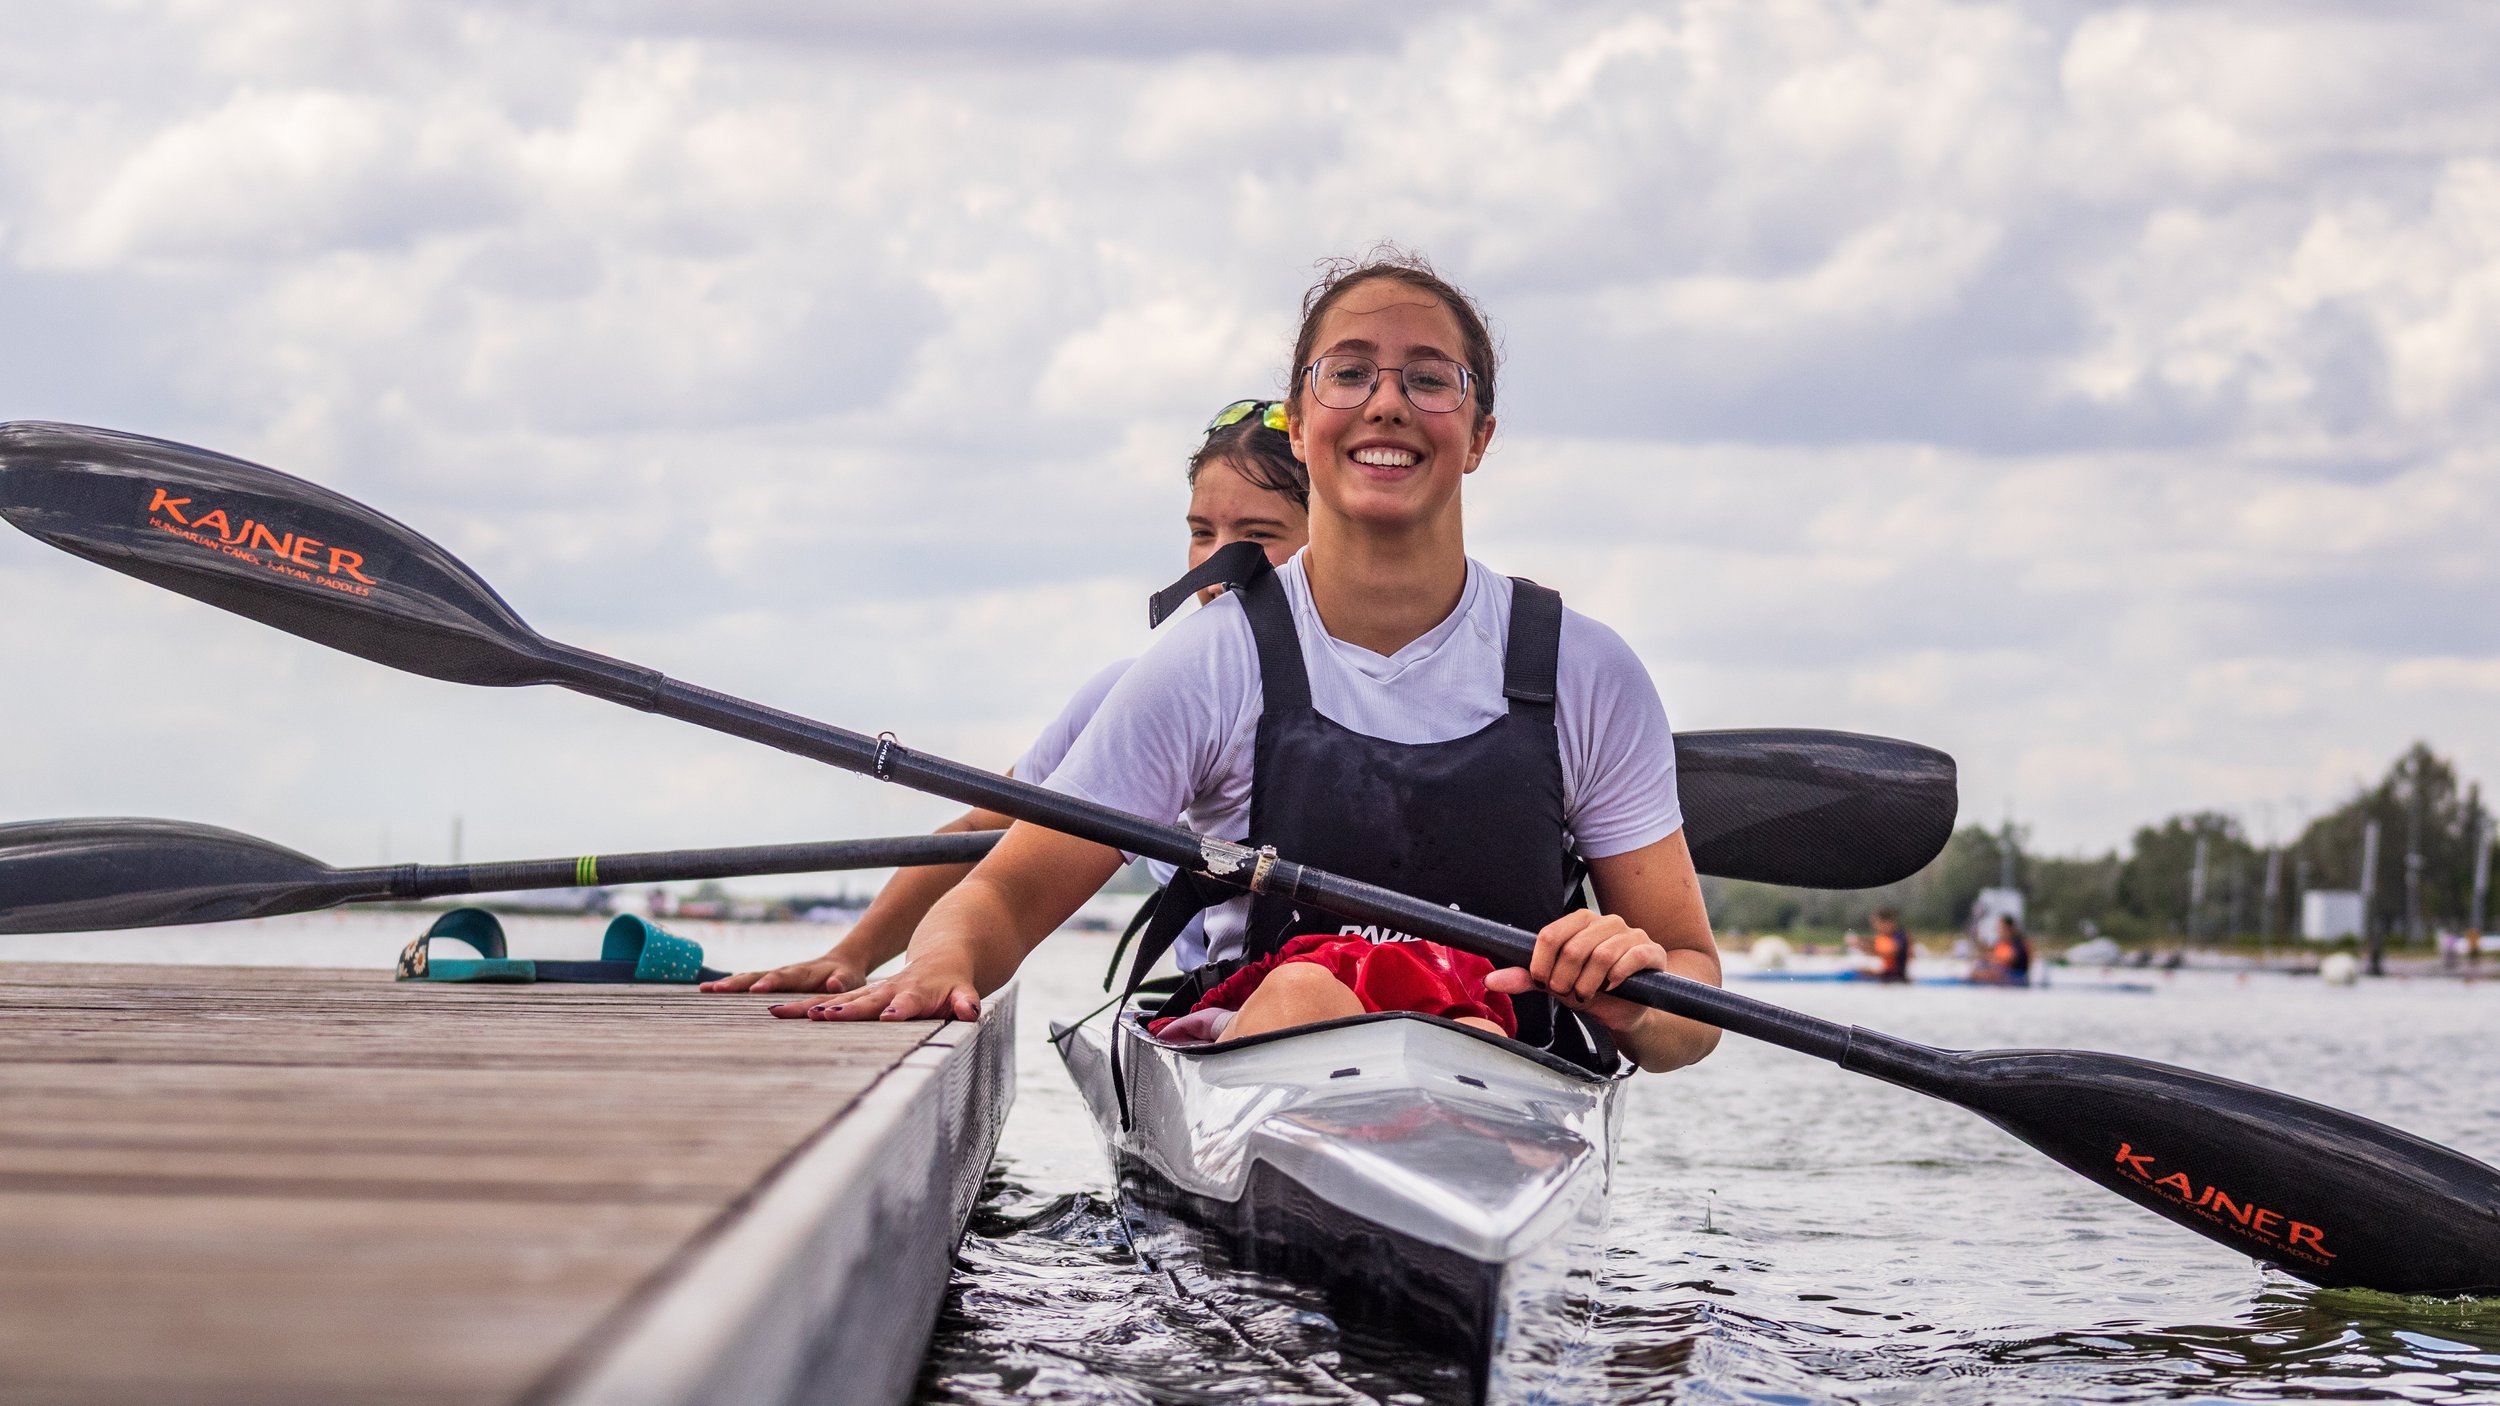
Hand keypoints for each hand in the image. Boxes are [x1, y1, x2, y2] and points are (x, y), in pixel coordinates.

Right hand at [700, 952, 867, 995]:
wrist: (842, 963)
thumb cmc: (847, 977)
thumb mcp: (849, 980)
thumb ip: (841, 982)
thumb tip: (833, 984)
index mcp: (804, 973)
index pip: (785, 978)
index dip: (770, 983)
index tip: (756, 989)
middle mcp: (786, 971)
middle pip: (758, 975)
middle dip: (738, 983)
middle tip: (716, 989)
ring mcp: (775, 975)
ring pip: (748, 977)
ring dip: (728, 983)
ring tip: (703, 988)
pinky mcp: (770, 980)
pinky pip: (747, 982)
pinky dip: (729, 985)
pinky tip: (707, 990)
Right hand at [767, 959, 982, 1023]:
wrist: (939, 950)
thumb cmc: (953, 979)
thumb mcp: (964, 989)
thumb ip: (966, 1001)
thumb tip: (971, 1012)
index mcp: (915, 990)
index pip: (907, 1003)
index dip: (899, 1010)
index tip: (888, 1018)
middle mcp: (888, 990)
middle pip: (862, 1002)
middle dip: (841, 1010)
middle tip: (818, 1016)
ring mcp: (869, 992)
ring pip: (836, 1000)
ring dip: (808, 1006)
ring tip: (780, 1012)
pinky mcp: (856, 996)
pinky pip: (826, 1002)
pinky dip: (803, 1007)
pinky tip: (777, 1011)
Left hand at [1484, 909, 1671, 1036]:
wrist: (1627, 1011)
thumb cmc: (1591, 990)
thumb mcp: (1555, 984)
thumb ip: (1526, 979)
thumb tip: (1491, 981)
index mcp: (1579, 922)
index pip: (1550, 935)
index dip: (1541, 964)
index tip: (1543, 982)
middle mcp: (1606, 922)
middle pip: (1574, 947)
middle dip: (1564, 979)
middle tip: (1567, 993)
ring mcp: (1631, 934)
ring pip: (1602, 954)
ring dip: (1588, 983)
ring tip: (1586, 994)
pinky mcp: (1652, 951)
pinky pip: (1633, 956)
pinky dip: (1618, 976)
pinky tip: (1612, 987)